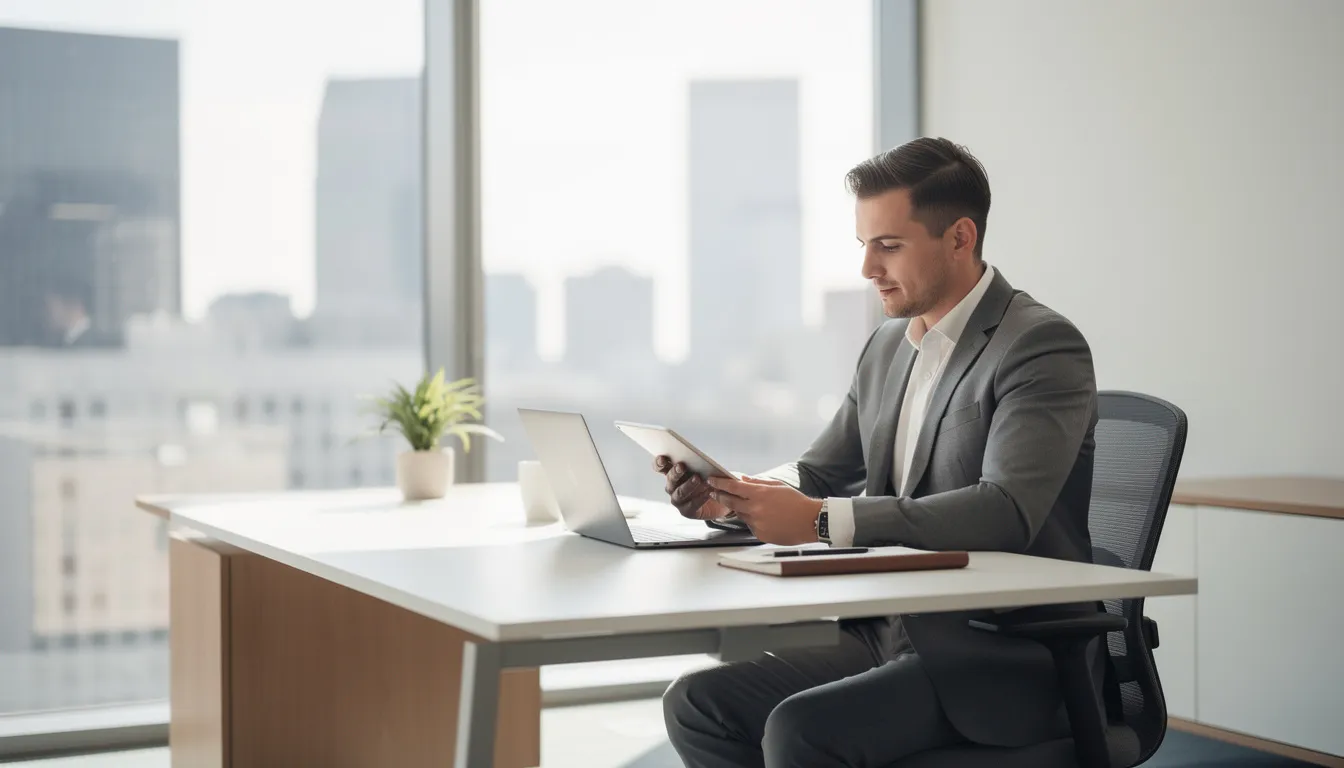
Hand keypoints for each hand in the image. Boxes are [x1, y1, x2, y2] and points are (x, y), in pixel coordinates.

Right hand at [654, 456, 730, 519]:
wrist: (719, 501)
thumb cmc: (709, 480)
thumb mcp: (704, 469)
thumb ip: (699, 463)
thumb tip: (700, 458)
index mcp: (673, 473)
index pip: (661, 467)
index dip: (659, 463)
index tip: (662, 458)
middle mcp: (672, 487)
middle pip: (670, 478)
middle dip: (675, 472)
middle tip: (682, 466)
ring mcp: (678, 500)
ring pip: (680, 492)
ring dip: (688, 485)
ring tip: (698, 479)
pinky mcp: (686, 511)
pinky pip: (691, 505)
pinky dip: (700, 498)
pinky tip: (708, 493)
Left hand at [706, 476, 822, 544]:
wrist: (810, 522)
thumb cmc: (796, 502)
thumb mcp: (778, 486)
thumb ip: (758, 483)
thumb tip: (743, 479)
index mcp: (760, 494)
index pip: (733, 487)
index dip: (719, 483)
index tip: (711, 481)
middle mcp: (755, 509)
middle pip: (730, 502)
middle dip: (720, 496)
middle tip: (714, 493)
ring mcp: (757, 523)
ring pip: (740, 514)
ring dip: (740, 509)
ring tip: (752, 506)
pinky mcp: (760, 534)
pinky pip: (750, 525)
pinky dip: (753, 520)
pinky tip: (766, 518)